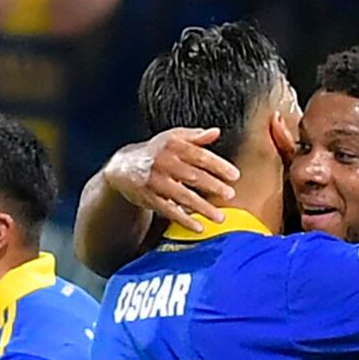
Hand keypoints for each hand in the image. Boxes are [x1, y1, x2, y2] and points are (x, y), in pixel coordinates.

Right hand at [103, 126, 235, 230]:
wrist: (124, 167)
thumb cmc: (156, 152)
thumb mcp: (173, 138)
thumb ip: (195, 137)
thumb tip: (216, 132)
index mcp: (173, 145)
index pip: (199, 155)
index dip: (218, 165)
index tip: (234, 175)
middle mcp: (164, 162)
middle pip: (192, 175)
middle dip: (213, 186)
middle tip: (230, 194)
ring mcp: (156, 182)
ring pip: (182, 195)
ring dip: (202, 207)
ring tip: (220, 217)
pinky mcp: (149, 198)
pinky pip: (169, 210)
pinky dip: (184, 220)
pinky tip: (199, 227)